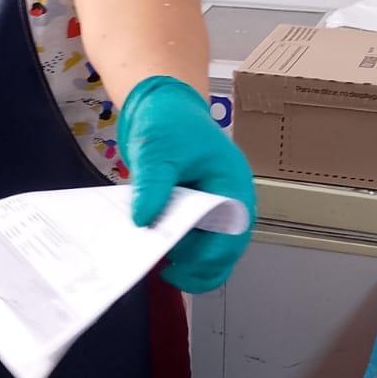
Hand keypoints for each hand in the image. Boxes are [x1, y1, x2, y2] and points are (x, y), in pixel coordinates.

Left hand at [117, 76, 254, 292]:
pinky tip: (157, 251)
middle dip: (197, 268)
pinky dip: (180, 254)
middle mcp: (233, 205)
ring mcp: (218, 212)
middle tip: (162, 270)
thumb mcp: (157, 149)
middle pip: (226, 253)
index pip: (231, 236)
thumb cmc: (170, 122)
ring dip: (190, 265)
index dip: (204, 255)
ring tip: (158, 263)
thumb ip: (153, 184)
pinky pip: (197, 246)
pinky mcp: (200, 216)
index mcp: (234, 186)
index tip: (170, 260)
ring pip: (214, 256)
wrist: (165, 107)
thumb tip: (143, 221)